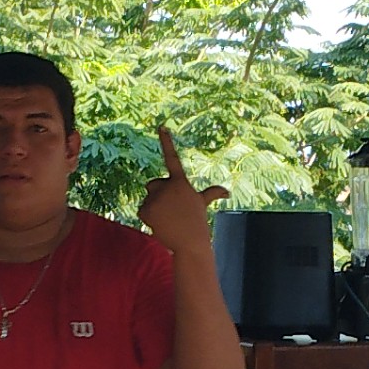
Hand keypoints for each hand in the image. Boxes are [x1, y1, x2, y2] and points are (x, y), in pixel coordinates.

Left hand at [140, 124, 225, 252]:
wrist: (190, 243)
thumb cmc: (197, 222)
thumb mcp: (203, 204)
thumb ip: (212, 193)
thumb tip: (227, 192)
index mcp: (180, 182)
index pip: (172, 158)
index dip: (166, 141)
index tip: (161, 126)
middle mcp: (167, 186)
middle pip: (152, 185)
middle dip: (157, 194)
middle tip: (170, 209)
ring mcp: (156, 198)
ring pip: (147, 199)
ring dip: (154, 208)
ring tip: (168, 219)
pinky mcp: (146, 209)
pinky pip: (141, 210)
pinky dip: (148, 218)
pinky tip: (160, 224)